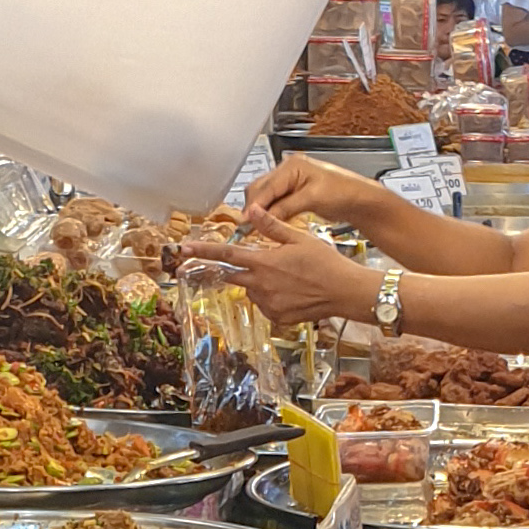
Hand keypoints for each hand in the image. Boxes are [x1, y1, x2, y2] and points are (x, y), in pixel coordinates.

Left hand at [209, 226, 374, 330]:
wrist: (345, 292)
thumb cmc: (327, 263)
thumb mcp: (299, 238)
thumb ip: (271, 226)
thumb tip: (252, 210)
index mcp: (264, 263)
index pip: (226, 256)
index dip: (202, 251)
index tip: (183, 250)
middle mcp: (261, 286)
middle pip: (233, 275)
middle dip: (232, 269)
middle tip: (249, 264)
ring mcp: (268, 304)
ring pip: (251, 291)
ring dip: (258, 282)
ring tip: (286, 276)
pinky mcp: (277, 318)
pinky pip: (265, 305)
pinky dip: (271, 297)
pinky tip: (291, 291)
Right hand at [243, 155, 375, 231]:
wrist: (360, 200)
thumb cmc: (343, 192)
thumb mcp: (312, 199)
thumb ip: (285, 207)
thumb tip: (262, 217)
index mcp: (292, 166)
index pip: (265, 187)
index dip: (253, 206)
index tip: (244, 222)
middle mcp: (288, 170)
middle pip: (259, 190)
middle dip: (253, 208)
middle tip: (247, 228)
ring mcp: (290, 182)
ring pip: (265, 197)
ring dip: (259, 212)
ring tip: (254, 228)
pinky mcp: (294, 193)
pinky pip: (274, 203)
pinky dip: (269, 213)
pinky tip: (267, 225)